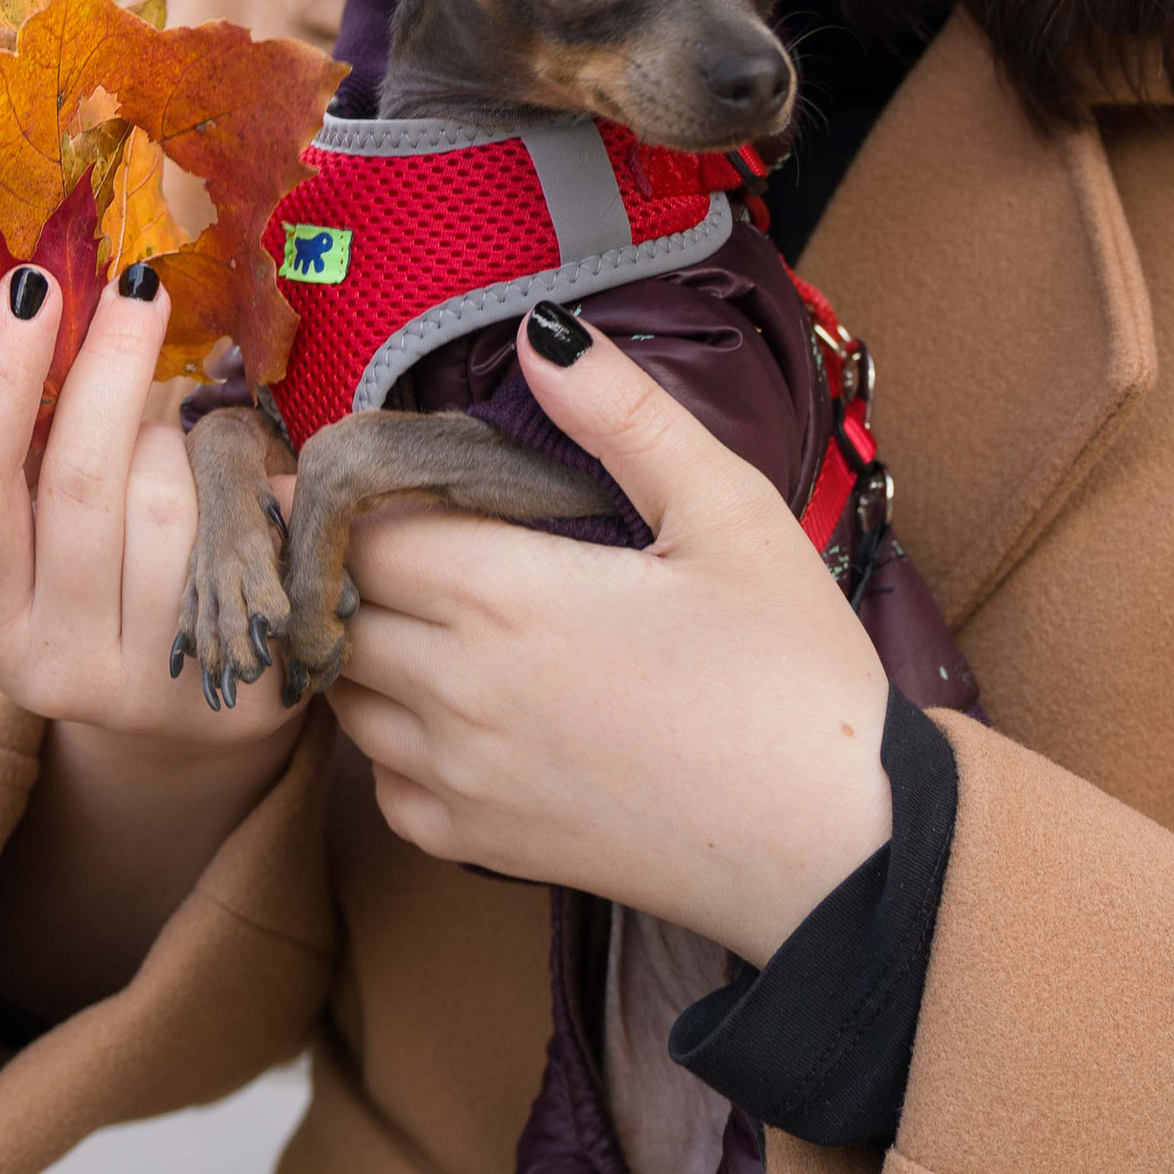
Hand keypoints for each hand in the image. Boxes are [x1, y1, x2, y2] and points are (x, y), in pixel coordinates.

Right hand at [0, 264, 299, 762]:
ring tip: (188, 441)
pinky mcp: (229, 691)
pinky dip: (244, 485)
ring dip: (183, 440)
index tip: (32, 284)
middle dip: (111, 368)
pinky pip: (237, 538)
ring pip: (166, 504)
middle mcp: (46, 668)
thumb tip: (54, 293)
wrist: (194, 699)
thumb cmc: (120, 573)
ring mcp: (140, 689)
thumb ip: (44, 444)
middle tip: (138, 285)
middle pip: (81, 483)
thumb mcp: (56, 525)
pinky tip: (247, 483)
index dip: (1, 378)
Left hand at [327, 313, 894, 963]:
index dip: (337, 488)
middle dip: (333, 559)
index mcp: (503, 597)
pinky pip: (382, 784)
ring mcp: (463, 778)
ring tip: (403, 601)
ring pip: (342, 697)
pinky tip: (440, 705)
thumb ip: (621, 413)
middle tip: (362, 521)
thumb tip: (540, 328)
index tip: (341, 463)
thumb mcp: (727, 510)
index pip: (354, 529)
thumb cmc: (793, 672)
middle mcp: (457, 691)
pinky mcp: (484, 844)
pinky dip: (385, 739)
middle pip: (332, 607)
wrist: (841, 845)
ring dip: (352, 642)